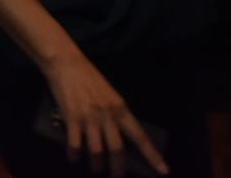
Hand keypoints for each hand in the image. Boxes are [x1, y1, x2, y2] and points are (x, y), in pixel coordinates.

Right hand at [42, 51, 170, 175]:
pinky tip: (73, 158)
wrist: (67, 63)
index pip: (140, 136)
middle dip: (118, 169)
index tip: (163, 170)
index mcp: (121, 109)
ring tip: (96, 169)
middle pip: (118, 150)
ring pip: (97, 151)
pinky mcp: (72, 119)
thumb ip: (115, 114)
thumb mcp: (110, 94)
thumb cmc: (89, 77)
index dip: (152, 155)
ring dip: (96, 165)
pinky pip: (75, 145)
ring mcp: (90, 118)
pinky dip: (74, 155)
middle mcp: (108, 115)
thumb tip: (118, 136)